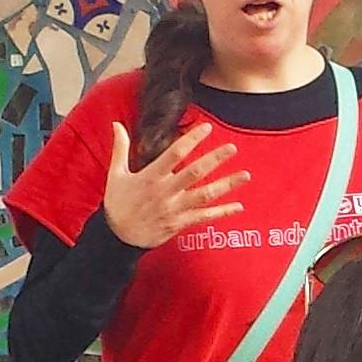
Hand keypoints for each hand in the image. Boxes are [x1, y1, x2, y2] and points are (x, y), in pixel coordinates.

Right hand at [98, 120, 243, 248]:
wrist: (117, 237)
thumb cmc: (117, 203)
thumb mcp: (116, 174)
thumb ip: (120, 148)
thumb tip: (116, 124)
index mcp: (150, 176)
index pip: (174, 153)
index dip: (192, 139)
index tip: (207, 128)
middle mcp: (165, 192)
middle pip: (195, 172)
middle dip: (215, 159)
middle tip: (232, 148)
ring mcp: (174, 209)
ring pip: (204, 195)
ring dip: (226, 185)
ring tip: (245, 175)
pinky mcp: (179, 223)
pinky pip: (204, 217)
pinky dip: (222, 212)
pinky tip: (238, 206)